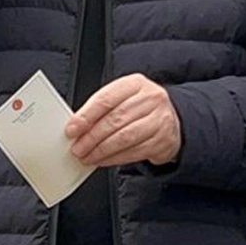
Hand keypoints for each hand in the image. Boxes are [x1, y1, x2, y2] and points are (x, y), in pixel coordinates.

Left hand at [65, 74, 181, 167]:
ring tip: (87, 156)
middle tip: (78, 147)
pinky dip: (114, 158)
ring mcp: (159, 120)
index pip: (106, 99)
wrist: (173, 120)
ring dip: (101, 150)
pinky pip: (134, 152)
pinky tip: (102, 160)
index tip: (72, 128)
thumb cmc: (141, 108)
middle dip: (91, 136)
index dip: (86, 116)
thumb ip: (102, 109)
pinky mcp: (163, 140)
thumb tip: (77, 125)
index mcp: (135, 84)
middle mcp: (150, 99)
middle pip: (115, 119)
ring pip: (124, 137)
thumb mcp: (123, 98)